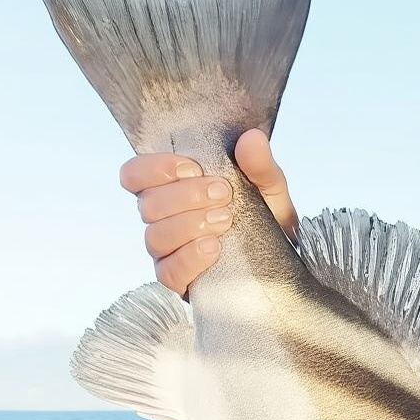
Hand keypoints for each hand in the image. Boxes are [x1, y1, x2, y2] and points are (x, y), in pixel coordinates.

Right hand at [119, 128, 299, 296]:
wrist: (284, 257)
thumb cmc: (267, 216)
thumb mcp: (268, 186)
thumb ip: (259, 164)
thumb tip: (252, 139)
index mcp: (172, 188)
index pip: (134, 174)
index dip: (155, 169)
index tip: (193, 168)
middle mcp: (163, 219)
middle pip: (147, 205)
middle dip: (186, 197)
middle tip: (224, 194)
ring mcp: (169, 252)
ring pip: (155, 237)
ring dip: (190, 225)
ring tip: (226, 220)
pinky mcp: (180, 280)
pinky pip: (168, 273)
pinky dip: (190, 258)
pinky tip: (215, 248)